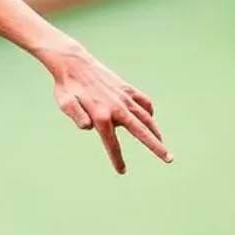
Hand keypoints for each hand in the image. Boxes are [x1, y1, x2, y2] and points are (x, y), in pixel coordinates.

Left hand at [44, 44, 172, 173]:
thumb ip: (76, 115)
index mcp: (100, 115)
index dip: (117, 158)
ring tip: (163, 145)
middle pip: (141, 131)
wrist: (74, 63)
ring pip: (146, 117)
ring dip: (156, 132)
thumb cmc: (66, 87)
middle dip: (156, 146)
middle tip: (169, 159)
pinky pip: (143, 102)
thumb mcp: (65, 103)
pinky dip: (149, 112)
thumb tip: (88, 127)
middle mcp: (116, 107)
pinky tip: (150, 119)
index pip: (111, 142)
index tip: (122, 171)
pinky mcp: (127, 89)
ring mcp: (124, 97)